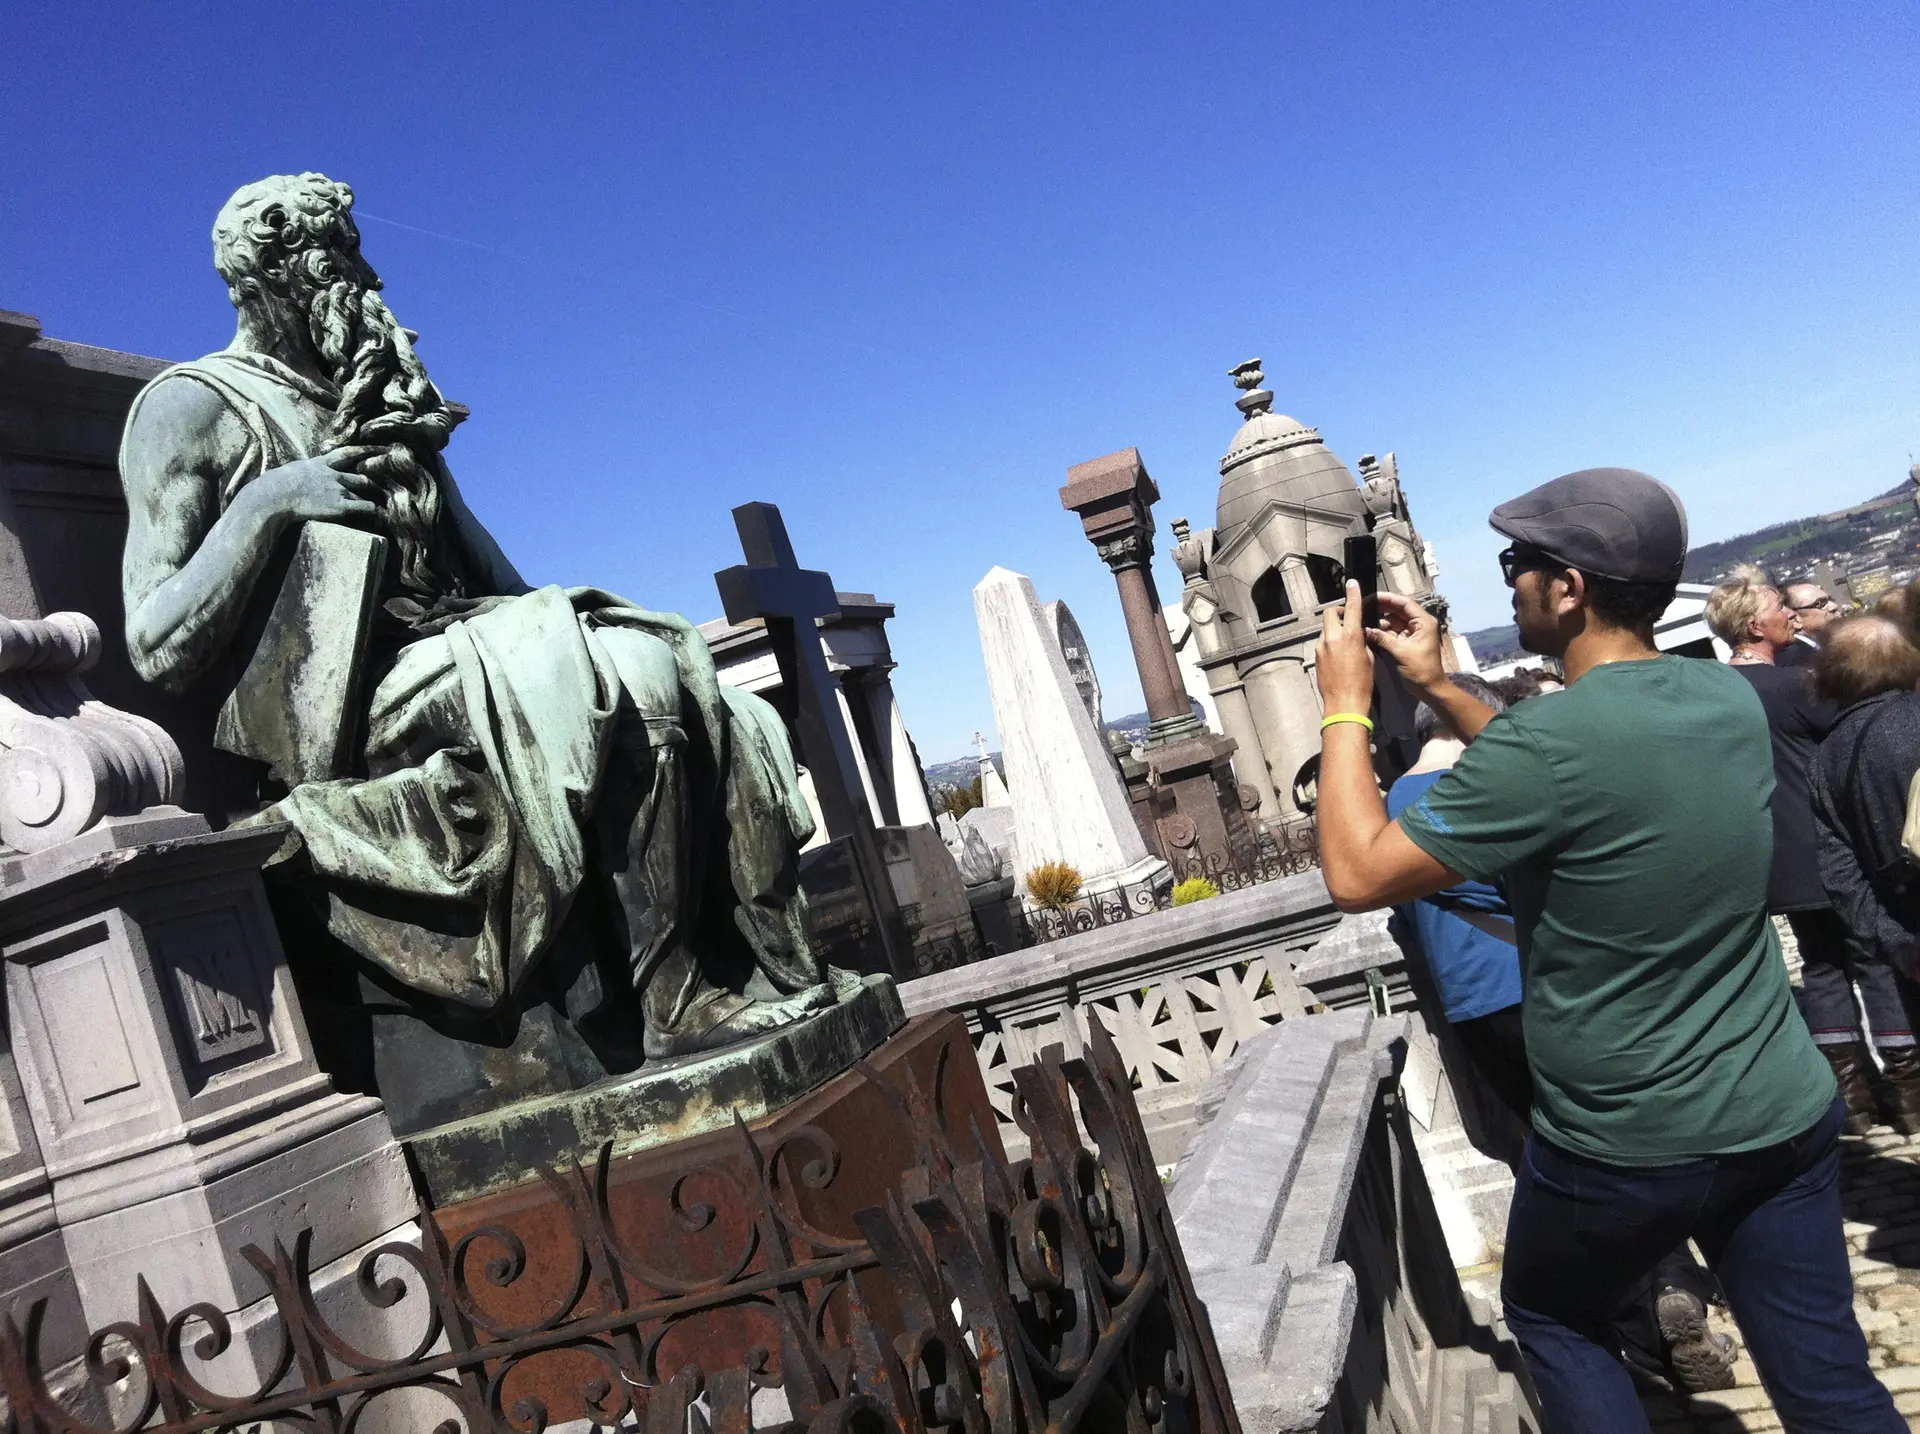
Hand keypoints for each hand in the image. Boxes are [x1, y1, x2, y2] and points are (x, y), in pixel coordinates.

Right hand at [248, 447, 382, 527]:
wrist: (275, 496)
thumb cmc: (274, 486)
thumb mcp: (290, 472)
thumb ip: (302, 472)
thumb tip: (297, 474)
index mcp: (319, 464)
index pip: (346, 453)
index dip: (365, 451)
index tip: (380, 448)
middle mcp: (333, 475)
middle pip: (359, 475)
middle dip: (371, 479)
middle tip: (386, 480)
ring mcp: (338, 490)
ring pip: (362, 490)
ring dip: (372, 495)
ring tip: (383, 500)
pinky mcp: (341, 505)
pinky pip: (364, 506)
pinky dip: (373, 509)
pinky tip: (380, 513)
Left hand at [1316, 580, 1375, 714]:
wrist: (1344, 704)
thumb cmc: (1362, 684)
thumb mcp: (1369, 658)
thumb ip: (1362, 640)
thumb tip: (1358, 634)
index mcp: (1350, 636)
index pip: (1351, 607)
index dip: (1353, 593)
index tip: (1352, 583)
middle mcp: (1332, 638)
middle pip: (1330, 614)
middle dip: (1338, 613)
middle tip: (1348, 619)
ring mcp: (1321, 648)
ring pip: (1326, 629)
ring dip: (1334, 630)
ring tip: (1346, 643)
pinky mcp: (1316, 658)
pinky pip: (1323, 643)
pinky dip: (1330, 643)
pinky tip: (1339, 656)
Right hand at [1368, 591, 1446, 691]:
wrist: (1429, 689)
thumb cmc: (1421, 670)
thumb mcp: (1401, 652)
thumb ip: (1382, 638)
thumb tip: (1363, 629)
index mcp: (1423, 622)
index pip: (1404, 603)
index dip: (1386, 598)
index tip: (1370, 597)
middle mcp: (1418, 624)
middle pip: (1397, 610)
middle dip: (1380, 608)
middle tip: (1361, 607)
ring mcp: (1412, 632)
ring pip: (1393, 620)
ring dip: (1378, 620)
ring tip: (1361, 619)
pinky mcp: (1406, 641)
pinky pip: (1392, 631)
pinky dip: (1381, 631)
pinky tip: (1368, 630)